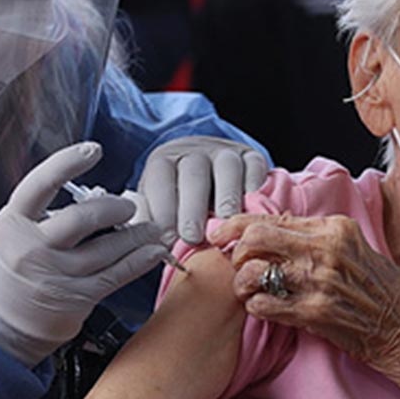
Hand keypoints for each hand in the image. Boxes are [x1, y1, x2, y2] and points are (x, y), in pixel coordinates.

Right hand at [0, 142, 172, 365]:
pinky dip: (138, 262)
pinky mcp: (74, 298)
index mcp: (12, 222)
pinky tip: (152, 252)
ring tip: (151, 229)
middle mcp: (31, 247)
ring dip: (136, 236)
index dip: (69, 162)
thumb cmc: (7, 270)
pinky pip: (114, 275)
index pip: (41, 183)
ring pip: (105, 249)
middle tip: (129, 206)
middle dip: (113, 209)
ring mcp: (54, 274)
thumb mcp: (11, 234)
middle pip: (82, 219)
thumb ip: (42, 214)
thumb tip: (94, 197)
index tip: (93, 150)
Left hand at [137, 137, 268, 243]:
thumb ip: (148, 221)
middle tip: (192, 238)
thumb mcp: (156, 204)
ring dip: (226, 197)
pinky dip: (254, 187)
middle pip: (193, 175)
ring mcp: (225, 152)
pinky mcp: (251, 156)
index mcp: (164, 162)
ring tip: (225, 223)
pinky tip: (251, 208)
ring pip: (226, 168)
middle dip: (192, 208)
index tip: (166, 240)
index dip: (162, 210)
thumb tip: (144, 246)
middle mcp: (194, 152)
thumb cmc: (178, 198)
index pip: (160, 180)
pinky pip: (255, 167)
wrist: (208, 168)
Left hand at [209, 213, 399, 373]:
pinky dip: (254, 306)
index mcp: (333, 228)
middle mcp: (325, 249)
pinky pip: (263, 304)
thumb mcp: (352, 246)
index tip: (218, 232)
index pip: (270, 217)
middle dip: (236, 251)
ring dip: (242, 282)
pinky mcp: (314, 313)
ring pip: (254, 271)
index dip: (235, 224)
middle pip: (255, 238)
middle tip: (237, 264)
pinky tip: (262, 307)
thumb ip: (313, 236)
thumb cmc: (379, 288)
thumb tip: (269, 227)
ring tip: (248, 289)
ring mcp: (319, 282)